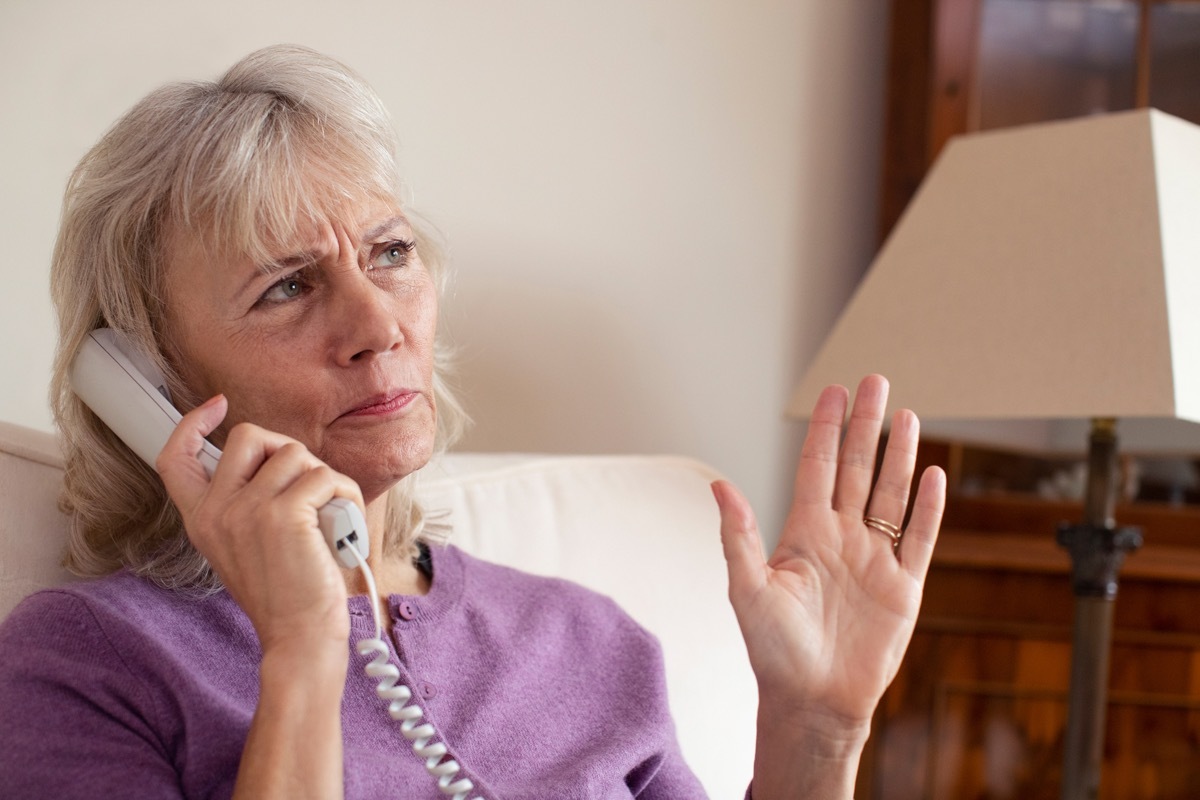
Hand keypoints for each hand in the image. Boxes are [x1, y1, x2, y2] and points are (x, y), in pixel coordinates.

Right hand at [156, 395, 364, 653]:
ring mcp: (248, 511)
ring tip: (331, 514)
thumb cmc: (286, 594)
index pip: (174, 458)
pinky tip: (345, 522)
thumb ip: (246, 504)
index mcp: (201, 520)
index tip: (216, 405)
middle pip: (249, 437)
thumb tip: (278, 459)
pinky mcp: (285, 514)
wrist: (299, 637)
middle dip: (287, 451)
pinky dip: (346, 495)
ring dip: (325, 479)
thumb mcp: (246, 546)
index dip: (191, 424)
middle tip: (306, 487)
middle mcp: (217, 512)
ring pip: (297, 454)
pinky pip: (326, 477)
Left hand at [713, 375, 944, 793]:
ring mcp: (874, 559)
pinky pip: (920, 539)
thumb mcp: (747, 590)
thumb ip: (738, 536)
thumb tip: (718, 486)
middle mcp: (841, 538)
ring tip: (905, 415)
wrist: (811, 700)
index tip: (833, 391)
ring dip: (899, 456)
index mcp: (803, 533)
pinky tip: (935, 474)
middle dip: (865, 425)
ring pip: (891, 495)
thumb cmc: (773, 649)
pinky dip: (930, 509)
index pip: (818, 467)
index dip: (826, 429)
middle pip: (858, 468)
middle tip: (875, 380)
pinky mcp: (903, 587)